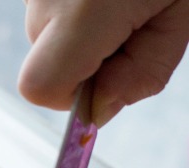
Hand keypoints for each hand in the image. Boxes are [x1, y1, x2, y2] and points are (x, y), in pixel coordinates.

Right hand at [18, 0, 188, 125]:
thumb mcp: (182, 17)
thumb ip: (142, 75)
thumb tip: (99, 109)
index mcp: (83, 11)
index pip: (39, 87)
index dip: (69, 99)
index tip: (105, 83)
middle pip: (45, 65)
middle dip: (86, 65)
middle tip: (135, 25)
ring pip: (47, 39)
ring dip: (84, 37)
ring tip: (125, 0)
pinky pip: (51, 12)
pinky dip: (78, 13)